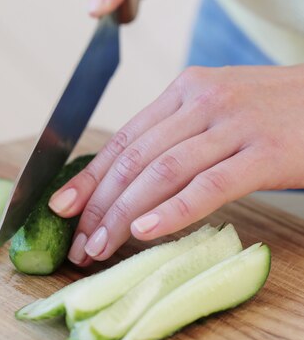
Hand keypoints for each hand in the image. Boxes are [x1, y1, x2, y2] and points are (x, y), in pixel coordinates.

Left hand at [49, 64, 303, 263]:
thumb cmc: (279, 113)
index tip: (60, 208)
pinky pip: (208, 184)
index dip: (88, 177)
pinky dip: (173, 211)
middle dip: (98, 205)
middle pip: (134, 158)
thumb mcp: (221, 112)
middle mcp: (203, 101)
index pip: (124, 138)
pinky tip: (145, 232)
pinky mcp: (264, 152)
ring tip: (99, 249)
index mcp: (186, 90)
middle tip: (77, 244)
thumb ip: (179, 136)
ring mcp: (234, 124)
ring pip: (161, 172)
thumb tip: (132, 182)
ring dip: (122, 215)